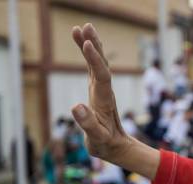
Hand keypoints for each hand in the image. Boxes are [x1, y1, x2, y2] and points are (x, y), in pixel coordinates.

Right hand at [71, 24, 130, 162]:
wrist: (116, 147)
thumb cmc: (106, 145)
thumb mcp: (97, 138)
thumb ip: (88, 124)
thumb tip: (75, 106)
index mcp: (104, 101)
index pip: (101, 76)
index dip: (95, 60)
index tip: (88, 44)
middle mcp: (104, 92)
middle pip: (101, 64)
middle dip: (94, 46)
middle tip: (85, 27)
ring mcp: (101, 89)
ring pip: (97, 63)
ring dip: (91, 45)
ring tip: (82, 27)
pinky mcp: (97, 90)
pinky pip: (93, 68)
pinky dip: (88, 54)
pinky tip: (83, 42)